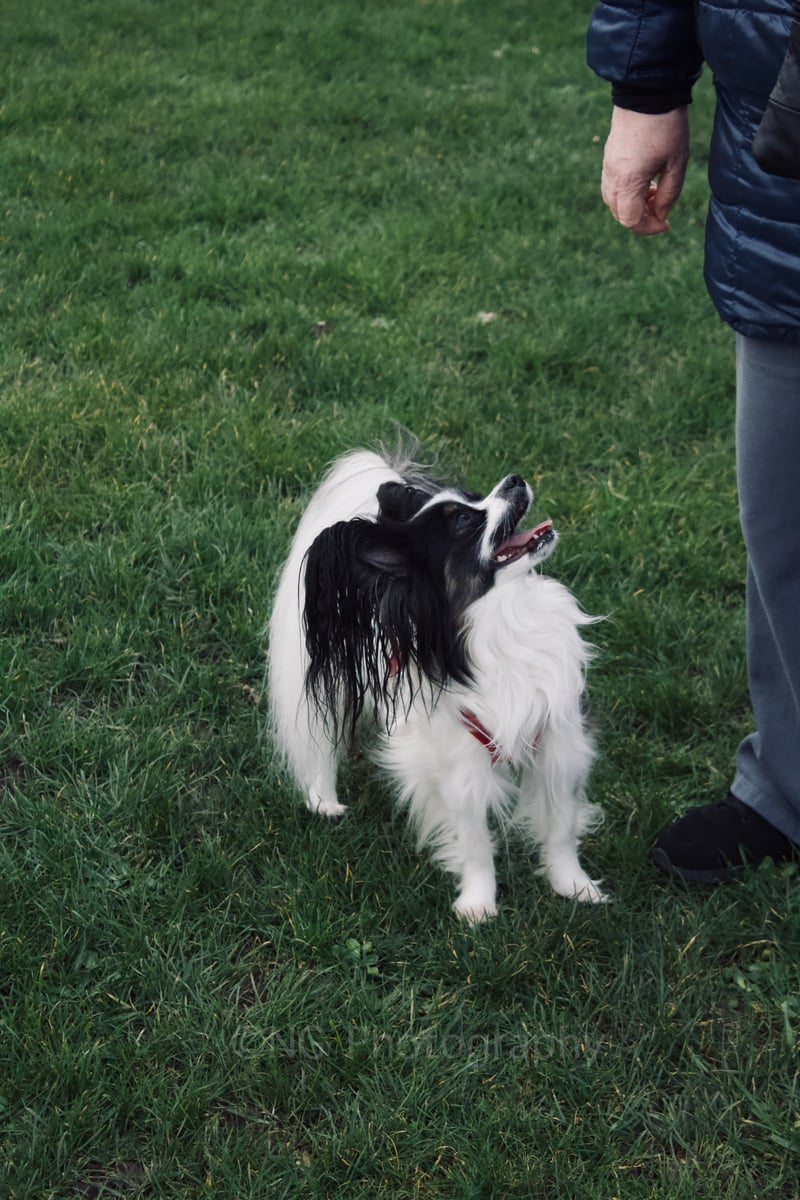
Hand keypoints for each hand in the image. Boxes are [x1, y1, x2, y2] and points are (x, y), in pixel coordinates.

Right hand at [601, 106, 689, 234]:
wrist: (648, 92)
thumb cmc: (666, 126)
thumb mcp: (676, 163)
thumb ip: (668, 194)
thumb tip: (661, 215)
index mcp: (628, 181)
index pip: (631, 220)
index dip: (649, 227)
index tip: (666, 223)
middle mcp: (612, 177)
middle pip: (619, 214)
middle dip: (641, 218)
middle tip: (661, 208)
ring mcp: (607, 167)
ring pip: (613, 202)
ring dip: (633, 205)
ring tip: (654, 192)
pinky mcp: (608, 158)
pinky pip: (611, 187)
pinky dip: (626, 193)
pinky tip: (644, 181)